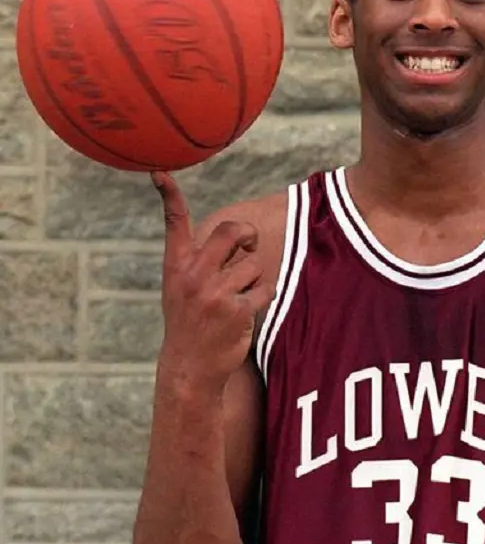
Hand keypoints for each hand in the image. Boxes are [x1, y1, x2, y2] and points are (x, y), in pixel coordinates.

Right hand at [151, 171, 273, 393]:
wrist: (189, 369)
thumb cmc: (190, 321)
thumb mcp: (180, 287)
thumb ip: (199, 259)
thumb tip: (234, 231)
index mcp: (177, 265)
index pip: (174, 223)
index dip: (169, 195)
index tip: (160, 173)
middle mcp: (193, 274)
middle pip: (232, 230)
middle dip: (248, 234)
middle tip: (249, 244)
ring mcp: (214, 292)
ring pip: (255, 263)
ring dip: (255, 277)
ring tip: (237, 297)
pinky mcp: (236, 309)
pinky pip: (265, 287)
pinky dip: (262, 297)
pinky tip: (245, 312)